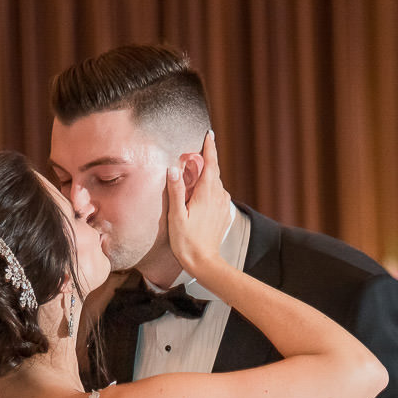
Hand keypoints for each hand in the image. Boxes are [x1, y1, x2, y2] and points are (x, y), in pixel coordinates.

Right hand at [165, 132, 229, 278]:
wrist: (204, 262)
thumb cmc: (187, 241)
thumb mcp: (176, 216)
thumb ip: (175, 191)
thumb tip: (173, 169)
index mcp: (206, 194)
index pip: (211, 164)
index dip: (210, 148)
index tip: (209, 135)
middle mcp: (218, 197)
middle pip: (214, 172)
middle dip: (206, 160)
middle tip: (194, 154)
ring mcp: (223, 206)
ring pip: (216, 183)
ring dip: (207, 176)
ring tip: (194, 176)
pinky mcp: (224, 214)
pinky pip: (218, 195)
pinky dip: (210, 189)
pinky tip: (199, 195)